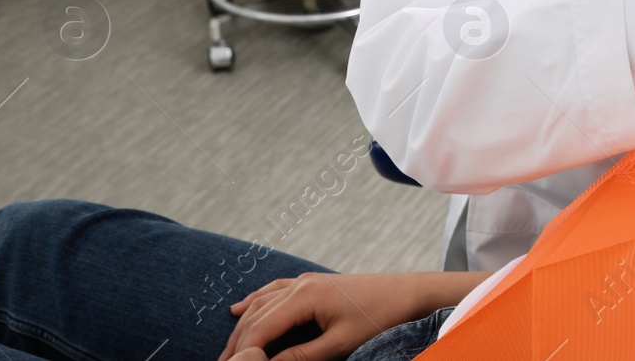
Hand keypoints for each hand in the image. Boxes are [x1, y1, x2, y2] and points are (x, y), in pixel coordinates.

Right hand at [219, 270, 488, 360]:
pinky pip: (274, 291)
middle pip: (256, 316)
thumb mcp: (339, 344)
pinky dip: (255, 302)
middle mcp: (300, 285)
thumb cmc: (378, 317)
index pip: (260, 328)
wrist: (408, 294)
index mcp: (304, 297)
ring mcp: (306, 282)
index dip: (242, 352)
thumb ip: (300, 356)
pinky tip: (240, 309)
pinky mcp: (314, 284)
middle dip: (236, 342)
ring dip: (242, 326)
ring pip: (261, 303)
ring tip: (226, 350)